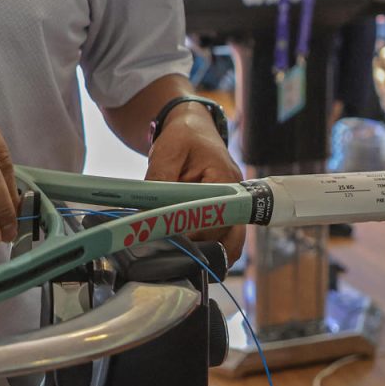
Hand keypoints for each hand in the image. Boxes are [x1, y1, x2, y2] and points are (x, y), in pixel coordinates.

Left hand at [144, 104, 244, 262]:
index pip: (213, 216)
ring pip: (230, 241)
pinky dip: (212, 248)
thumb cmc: (182, 136)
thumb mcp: (166, 152)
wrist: (194, 128)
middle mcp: (235, 194)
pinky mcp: (227, 211)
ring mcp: (234, 204)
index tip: (169, 238)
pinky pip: (226, 237)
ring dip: (208, 251)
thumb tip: (148, 212)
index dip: (191, 232)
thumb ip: (159, 180)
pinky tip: (192, 255)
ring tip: (180, 257)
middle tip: (168, 250)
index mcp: (223, 178)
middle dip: (197, 245)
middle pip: (224, 234)